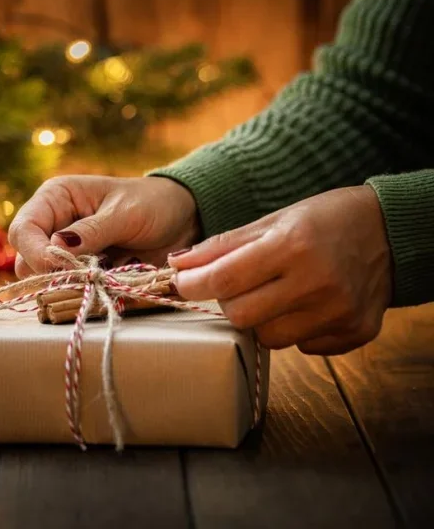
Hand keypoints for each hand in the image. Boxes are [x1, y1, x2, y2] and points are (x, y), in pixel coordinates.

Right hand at [8, 175, 199, 276]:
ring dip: (69, 286)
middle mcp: (53, 225)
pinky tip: (107, 286)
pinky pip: (69, 291)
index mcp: (56, 199)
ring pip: (44, 280)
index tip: (60, 269)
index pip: (23, 230)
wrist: (184, 220)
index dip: (35, 253)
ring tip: (101, 279)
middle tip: (87, 276)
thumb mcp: (125, 213)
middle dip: (51, 273)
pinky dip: (84, 294)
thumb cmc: (154, 204)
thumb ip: (90, 231)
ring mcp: (66, 252)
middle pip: (26, 259)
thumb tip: (54, 247)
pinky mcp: (82, 273)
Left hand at [170, 186, 392, 354]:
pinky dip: (295, 330)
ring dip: (262, 319)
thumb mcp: (272, 221)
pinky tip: (307, 305)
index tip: (182, 282)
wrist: (390, 232)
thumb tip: (178, 265)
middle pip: (242, 316)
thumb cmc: (323, 221)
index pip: (225, 279)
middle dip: (229, 303)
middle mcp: (318, 282)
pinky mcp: (355, 332)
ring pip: (269, 338)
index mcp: (293, 246)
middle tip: (237, 287)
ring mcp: (339, 312)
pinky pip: (303, 347)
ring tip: (278, 294)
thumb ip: (223, 246)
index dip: (194, 284)